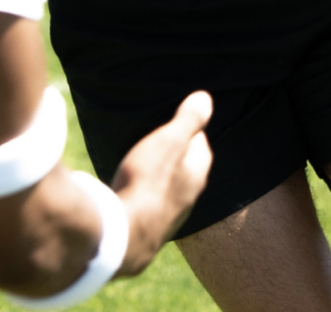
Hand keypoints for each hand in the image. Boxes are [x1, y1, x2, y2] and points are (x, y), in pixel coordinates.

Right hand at [111, 91, 212, 276]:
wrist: (124, 233)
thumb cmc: (148, 181)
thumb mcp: (169, 142)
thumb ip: (189, 120)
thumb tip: (206, 97)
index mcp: (197, 173)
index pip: (201, 144)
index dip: (189, 129)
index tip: (174, 119)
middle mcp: (189, 196)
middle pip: (187, 166)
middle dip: (176, 152)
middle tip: (158, 137)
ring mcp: (171, 214)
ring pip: (171, 185)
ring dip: (160, 173)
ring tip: (143, 159)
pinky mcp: (151, 225)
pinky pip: (153, 200)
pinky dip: (146, 190)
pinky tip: (132, 187)